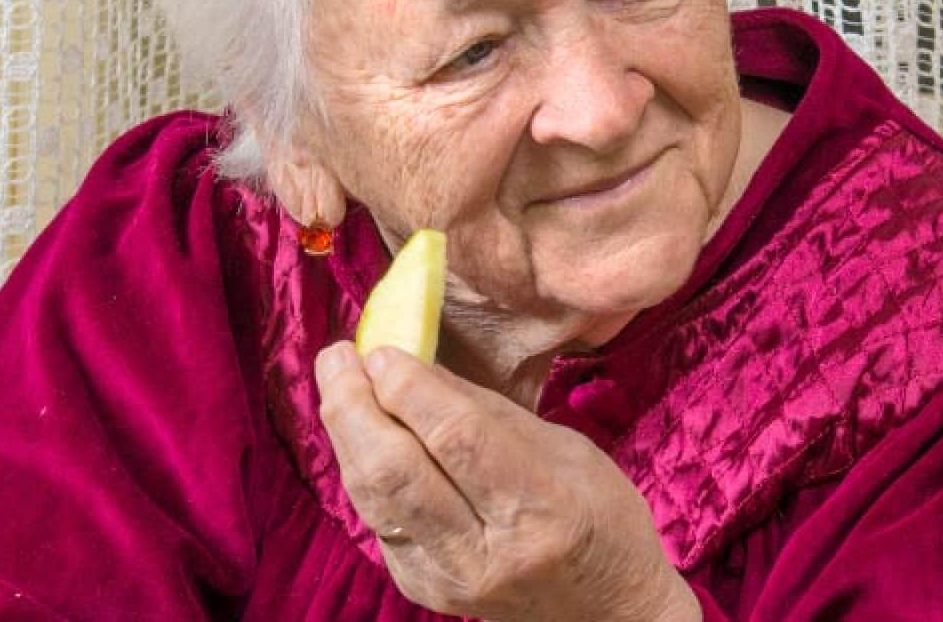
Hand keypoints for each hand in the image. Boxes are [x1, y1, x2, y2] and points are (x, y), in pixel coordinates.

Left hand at [314, 342, 700, 621]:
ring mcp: (448, 578)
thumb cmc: (598, 517)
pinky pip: (377, 518)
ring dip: (345, 433)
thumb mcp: (564, 450)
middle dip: (355, 405)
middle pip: (396, 472)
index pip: (457, 439)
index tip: (382, 347)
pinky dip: (362, 467)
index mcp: (539, 509)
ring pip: (373, 496)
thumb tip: (416, 364)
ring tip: (336, 382)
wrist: (605, 611)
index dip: (409, 388)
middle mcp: (486, 553)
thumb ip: (485, 412)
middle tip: (337, 355)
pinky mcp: (421, 587)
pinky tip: (360, 431)